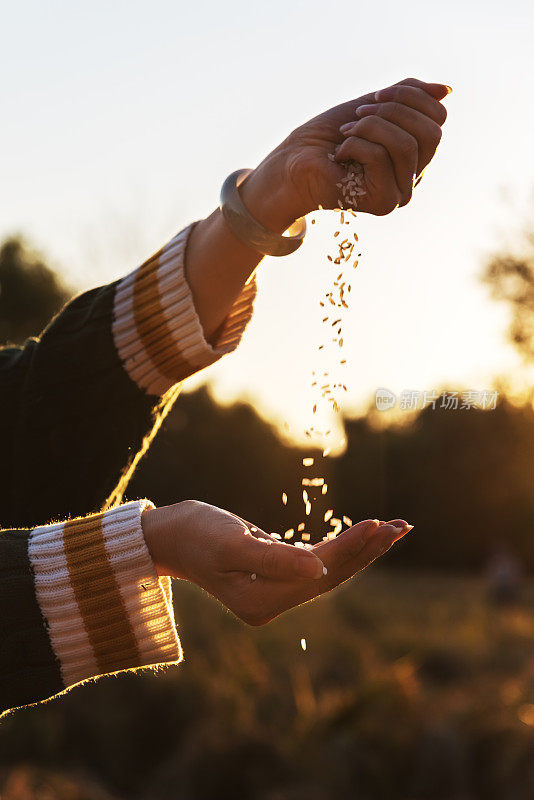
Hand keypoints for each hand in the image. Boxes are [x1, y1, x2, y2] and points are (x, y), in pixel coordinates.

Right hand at [142, 500, 412, 625]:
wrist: (171, 535)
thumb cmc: (197, 534)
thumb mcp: (233, 544)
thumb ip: (275, 559)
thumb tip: (319, 572)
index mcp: (262, 603)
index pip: (319, 575)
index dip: (350, 548)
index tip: (379, 524)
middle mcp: (272, 605)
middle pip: (331, 577)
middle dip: (367, 550)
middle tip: (403, 525)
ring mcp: (275, 593)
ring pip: (329, 571)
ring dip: (362, 549)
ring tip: (396, 528)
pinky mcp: (277, 577)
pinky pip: (318, 563)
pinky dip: (343, 547)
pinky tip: (364, 536)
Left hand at [243, 77, 449, 226]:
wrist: (293, 164)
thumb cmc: (329, 137)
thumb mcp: (372, 106)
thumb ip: (407, 96)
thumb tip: (446, 91)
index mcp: (416, 152)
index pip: (438, 117)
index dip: (410, 96)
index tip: (374, 96)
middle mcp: (414, 176)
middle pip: (430, 132)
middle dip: (392, 111)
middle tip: (359, 114)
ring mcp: (400, 192)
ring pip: (406, 145)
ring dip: (371, 127)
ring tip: (347, 133)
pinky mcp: (382, 203)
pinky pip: (381, 158)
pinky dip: (355, 145)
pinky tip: (339, 155)